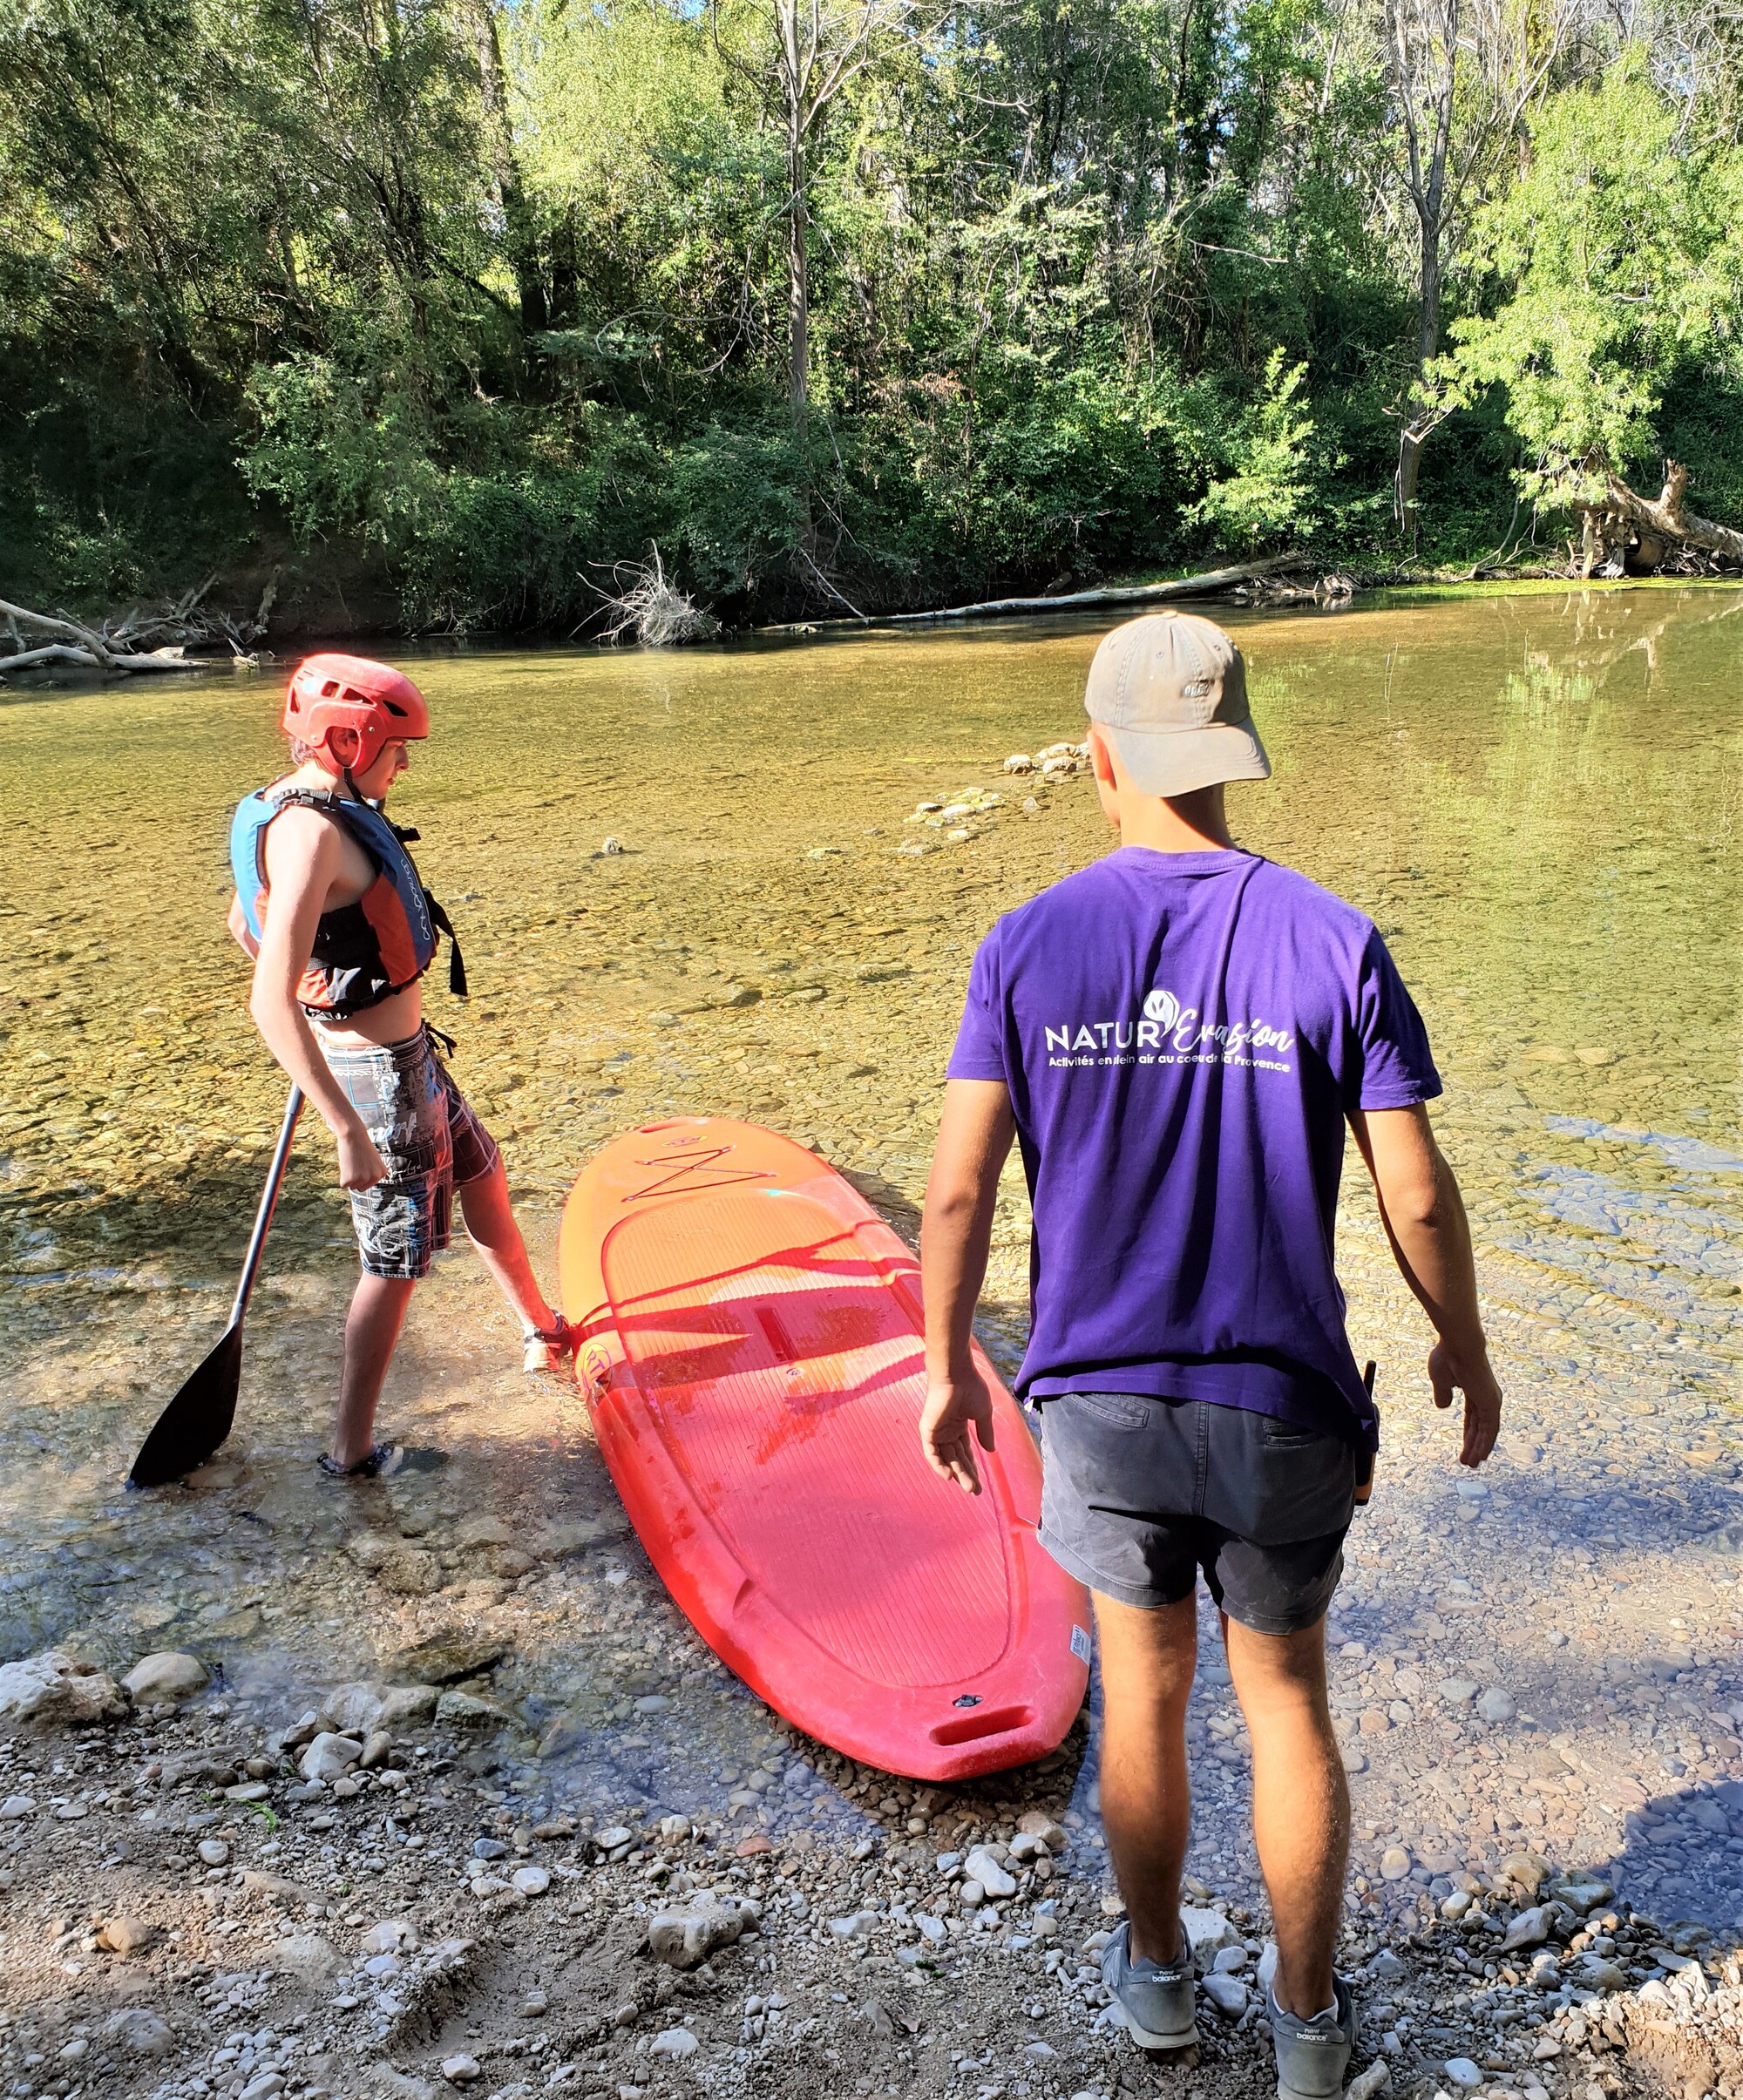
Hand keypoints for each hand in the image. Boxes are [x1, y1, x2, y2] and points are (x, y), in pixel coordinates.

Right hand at [336, 1122, 388, 1191]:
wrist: (353, 1136)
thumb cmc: (361, 1145)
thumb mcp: (374, 1161)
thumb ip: (372, 1172)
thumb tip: (368, 1183)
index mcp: (382, 1173)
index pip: (370, 1184)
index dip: (363, 1176)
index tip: (362, 1167)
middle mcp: (375, 1177)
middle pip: (360, 1188)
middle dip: (356, 1179)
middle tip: (355, 1165)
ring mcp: (363, 1178)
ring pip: (352, 1186)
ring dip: (349, 1177)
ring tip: (352, 1163)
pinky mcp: (351, 1178)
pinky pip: (343, 1184)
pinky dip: (342, 1176)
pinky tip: (346, 1164)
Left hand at [920, 1367, 995, 1493]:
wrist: (957, 1374)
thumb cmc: (971, 1388)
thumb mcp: (983, 1413)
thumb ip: (985, 1432)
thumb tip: (991, 1451)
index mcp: (959, 1425)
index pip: (965, 1452)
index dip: (973, 1467)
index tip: (980, 1483)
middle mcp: (947, 1430)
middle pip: (957, 1458)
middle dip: (966, 1474)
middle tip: (975, 1490)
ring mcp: (937, 1430)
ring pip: (946, 1458)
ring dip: (957, 1473)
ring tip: (969, 1487)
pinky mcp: (928, 1429)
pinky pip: (931, 1452)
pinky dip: (938, 1464)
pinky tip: (949, 1476)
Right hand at [1430, 1340, 1501, 1466]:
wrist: (1458, 1345)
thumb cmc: (1447, 1356)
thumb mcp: (1440, 1380)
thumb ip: (1443, 1394)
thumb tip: (1443, 1407)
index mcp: (1474, 1389)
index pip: (1472, 1418)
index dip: (1468, 1434)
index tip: (1463, 1447)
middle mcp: (1486, 1396)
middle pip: (1480, 1427)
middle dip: (1473, 1445)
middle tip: (1468, 1461)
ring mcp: (1490, 1400)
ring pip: (1486, 1432)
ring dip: (1479, 1449)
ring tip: (1471, 1464)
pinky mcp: (1492, 1404)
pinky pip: (1489, 1430)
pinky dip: (1485, 1444)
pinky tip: (1479, 1457)